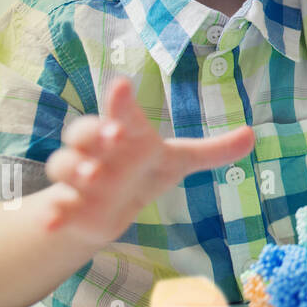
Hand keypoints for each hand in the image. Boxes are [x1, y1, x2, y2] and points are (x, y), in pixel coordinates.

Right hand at [42, 76, 255, 243]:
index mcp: (125, 134)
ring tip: (91, 176)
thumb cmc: (144, 171)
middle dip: (93, 132)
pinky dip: (54, 214)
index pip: (122, 112)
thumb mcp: (178, 161)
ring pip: (65, 166)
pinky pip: (55, 208)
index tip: (124, 85)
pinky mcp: (68, 207)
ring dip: (75, 169)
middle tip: (111, 135)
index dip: (122, 101)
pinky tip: (53, 221)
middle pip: (84, 131)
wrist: (109, 206)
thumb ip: (213, 150)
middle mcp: (97, 151)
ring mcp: (78, 178)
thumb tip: (253, 134)